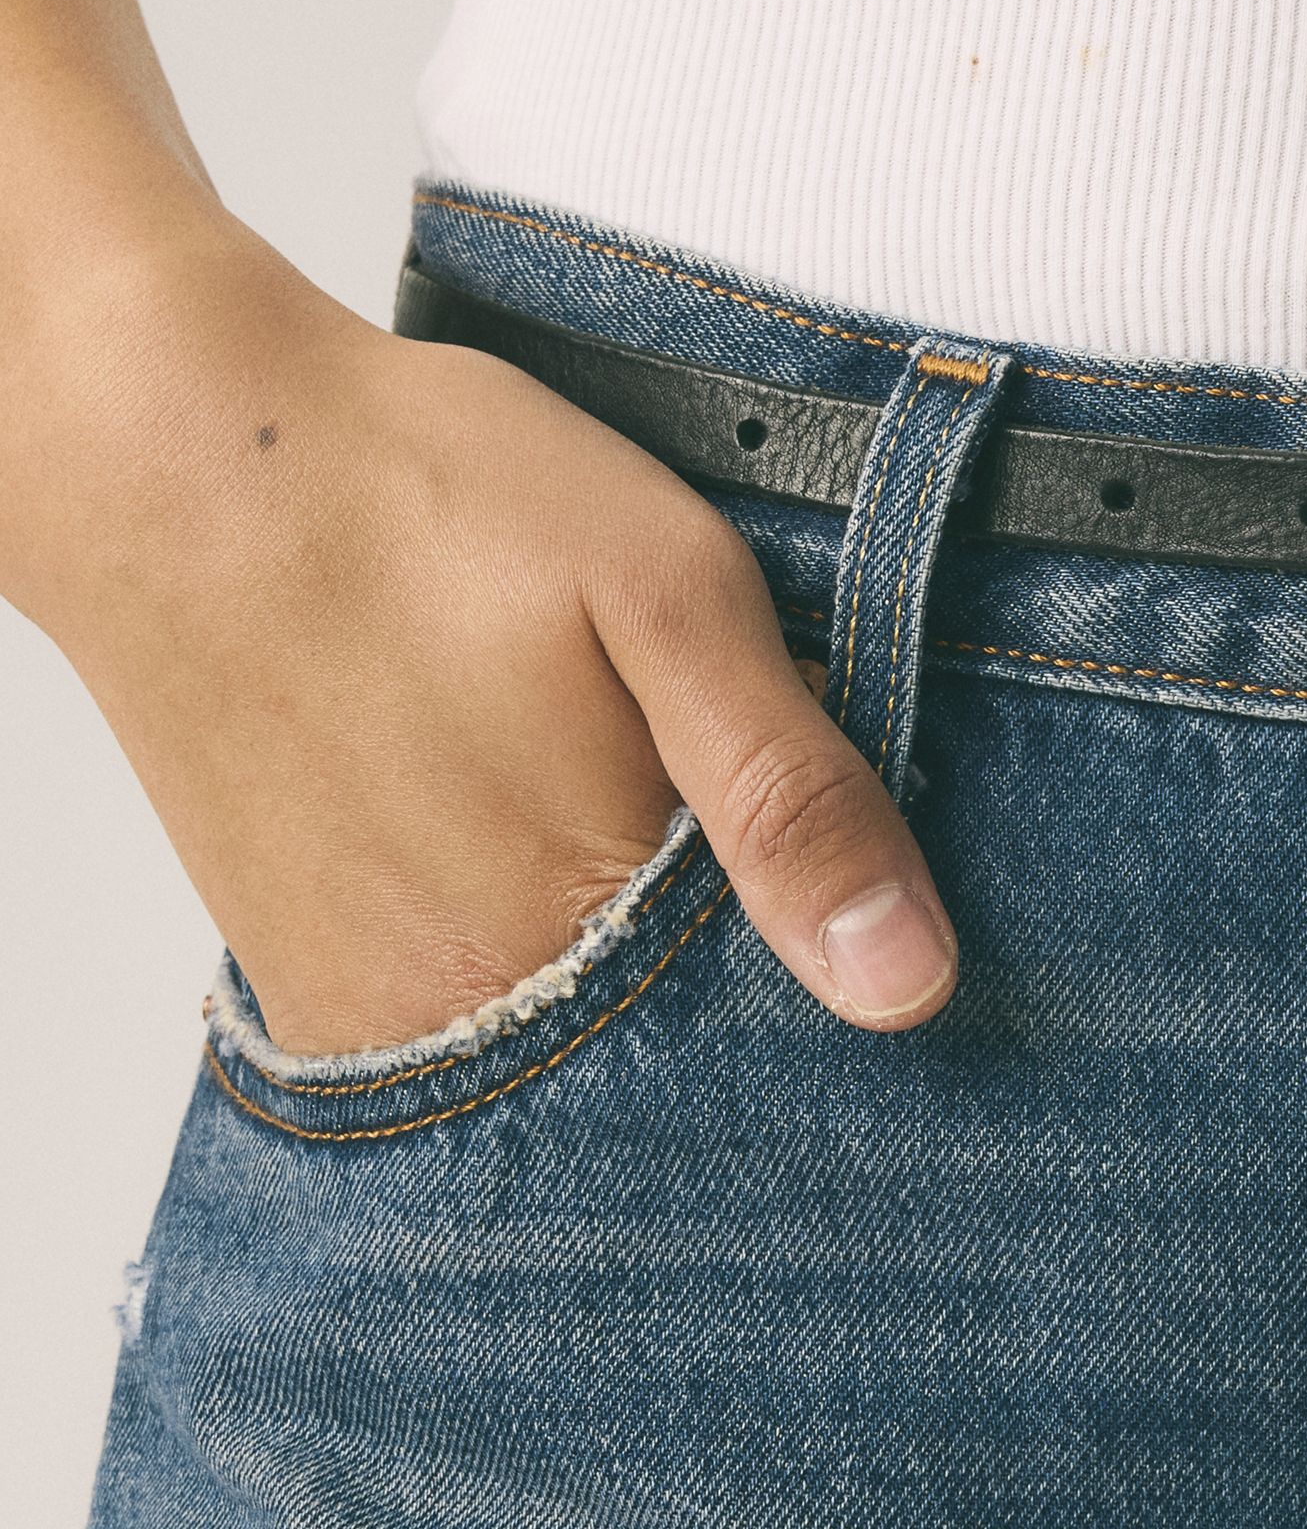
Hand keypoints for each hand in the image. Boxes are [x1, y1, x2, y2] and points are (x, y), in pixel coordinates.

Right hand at [5, 205, 957, 1052]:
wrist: (175, 455)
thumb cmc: (422, 497)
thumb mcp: (666, 595)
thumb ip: (792, 793)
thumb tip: (910, 984)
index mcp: (582, 940)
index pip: (785, 1051)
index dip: (844, 976)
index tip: (868, 905)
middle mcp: (471, 1021)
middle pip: (678, 1073)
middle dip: (741, 990)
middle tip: (701, 815)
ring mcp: (380, 1023)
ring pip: (581, 1060)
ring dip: (636, 981)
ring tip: (605, 813)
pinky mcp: (318, 997)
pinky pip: (477, 1033)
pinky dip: (537, 971)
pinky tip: (537, 855)